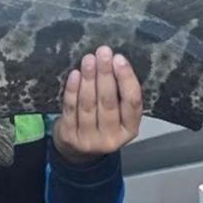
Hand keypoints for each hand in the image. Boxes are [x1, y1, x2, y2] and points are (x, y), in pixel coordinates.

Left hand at [53, 45, 142, 164]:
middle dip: (106, 74)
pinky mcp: (70, 136)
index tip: (120, 59)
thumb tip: (115, 61)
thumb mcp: (118, 115)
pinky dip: (73, 90)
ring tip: (89, 59)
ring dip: (89, 78)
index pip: (132, 103)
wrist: (77, 149)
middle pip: (109, 102)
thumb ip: (120, 94)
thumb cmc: (101, 123)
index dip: (126, 79)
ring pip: (89, 104)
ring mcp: (89, 139)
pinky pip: (71, 108)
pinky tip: (75, 75)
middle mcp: (111, 138)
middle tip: (103, 53)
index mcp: (130, 130)